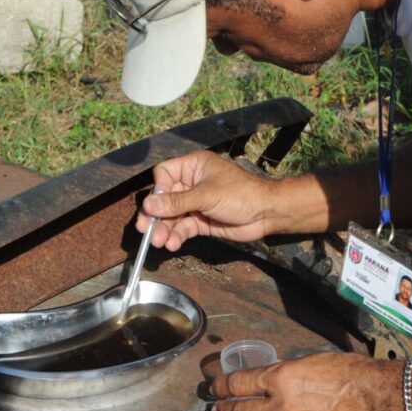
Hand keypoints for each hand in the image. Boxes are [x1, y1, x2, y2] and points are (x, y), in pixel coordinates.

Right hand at [137, 151, 276, 250]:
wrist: (266, 213)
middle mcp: (192, 183)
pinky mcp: (201, 220)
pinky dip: (177, 236)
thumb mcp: (207, 195)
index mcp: (194, 166)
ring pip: (172, 216)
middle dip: (156, 215)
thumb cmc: (240, 194)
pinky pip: (183, 227)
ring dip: (164, 229)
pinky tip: (173, 244)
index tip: (156, 205)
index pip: (164, 174)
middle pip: (164, 198)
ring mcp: (196, 203)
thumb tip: (148, 205)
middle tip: (145, 230)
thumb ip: (177, 202)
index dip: (158, 189)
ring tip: (159, 241)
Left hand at [210, 353, 406, 410]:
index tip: (214, 389)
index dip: (221, 386)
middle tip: (217, 409)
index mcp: (280, 379)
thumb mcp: (309, 362)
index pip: (237, 384)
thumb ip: (284, 375)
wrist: (376, 397)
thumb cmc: (347, 372)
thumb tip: (268, 382)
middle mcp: (281, 408)